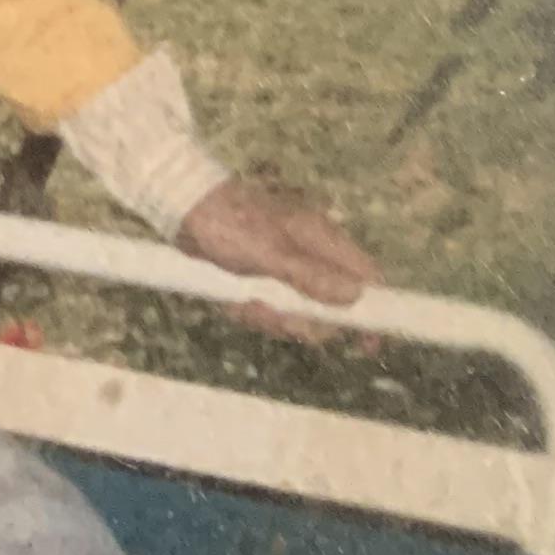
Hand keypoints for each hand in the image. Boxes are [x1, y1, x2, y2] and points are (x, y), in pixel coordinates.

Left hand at [176, 174, 378, 336]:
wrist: (182, 210)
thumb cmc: (229, 223)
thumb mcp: (272, 254)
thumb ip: (312, 276)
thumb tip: (356, 296)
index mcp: (322, 239)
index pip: (365, 276)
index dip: (372, 310)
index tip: (367, 344)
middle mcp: (310, 255)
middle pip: (329, 306)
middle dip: (303, 320)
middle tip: (278, 317)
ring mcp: (285, 268)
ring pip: (296, 312)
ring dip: (272, 317)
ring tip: (247, 304)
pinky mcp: (261, 280)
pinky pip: (268, 309)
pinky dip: (252, 312)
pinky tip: (235, 302)